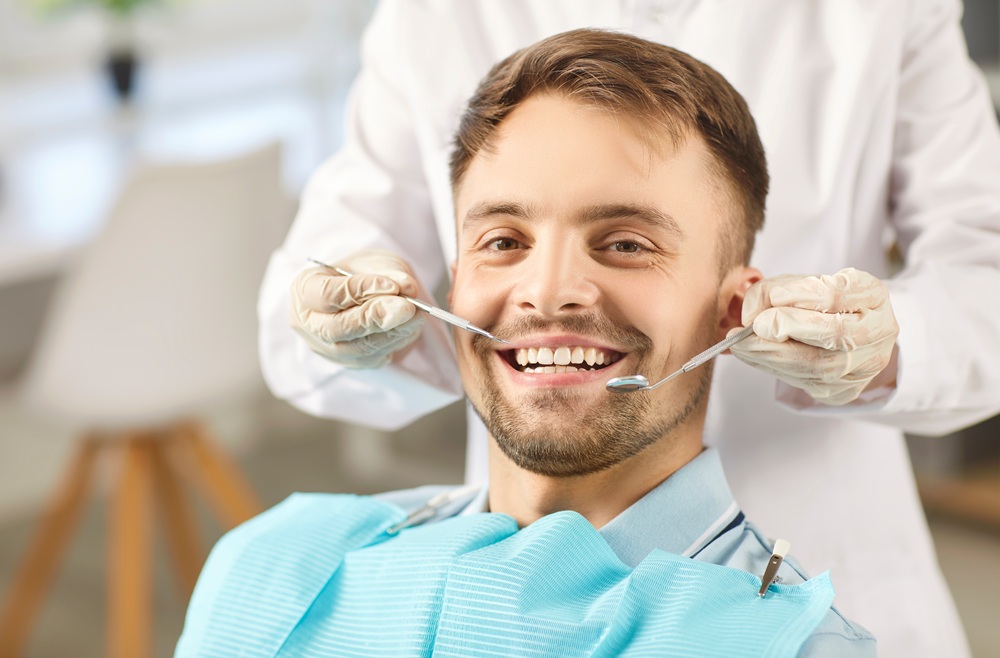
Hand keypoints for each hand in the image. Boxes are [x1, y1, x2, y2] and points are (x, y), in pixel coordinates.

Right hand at [289, 250, 424, 367]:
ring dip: (392, 332)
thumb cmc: (361, 272)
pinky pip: (372, 357)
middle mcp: (308, 323)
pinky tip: (410, 327)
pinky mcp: (348, 362)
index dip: (359, 290)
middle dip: (375, 318)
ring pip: (358, 347)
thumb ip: (388, 272)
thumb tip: (407, 288)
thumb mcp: (373, 261)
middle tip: (407, 308)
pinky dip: (395, 342)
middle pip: (337, 328)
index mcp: (303, 289)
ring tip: (417, 313)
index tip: (392, 285)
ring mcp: (326, 347)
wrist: (363, 290)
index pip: (326, 294)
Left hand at [728, 268, 898, 404]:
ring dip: (771, 355)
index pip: (840, 294)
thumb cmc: (821, 303)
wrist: (846, 334)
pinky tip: (754, 356)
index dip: (804, 295)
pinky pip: (806, 383)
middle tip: (755, 326)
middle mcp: (879, 332)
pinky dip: (773, 369)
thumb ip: (773, 290)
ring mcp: (865, 365)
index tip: (774, 297)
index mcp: (874, 296)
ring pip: (819, 366)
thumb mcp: (801, 284)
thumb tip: (750, 315)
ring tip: (741, 344)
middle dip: (789, 328)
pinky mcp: (845, 390)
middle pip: (836, 334)